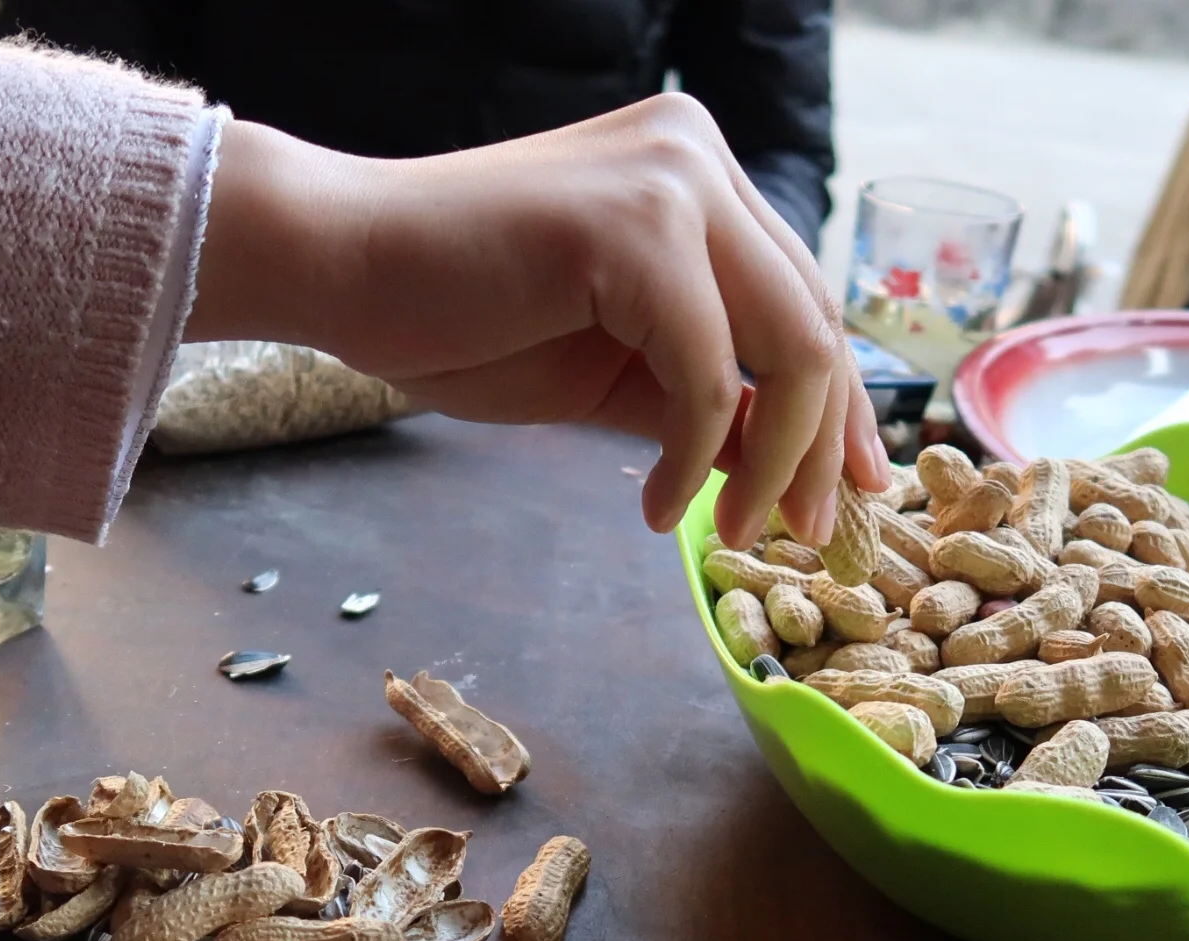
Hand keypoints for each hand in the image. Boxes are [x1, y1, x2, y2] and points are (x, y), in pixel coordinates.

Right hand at [186, 97, 884, 547]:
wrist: (338, 269)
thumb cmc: (458, 317)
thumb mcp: (612, 371)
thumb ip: (703, 402)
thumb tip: (787, 466)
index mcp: (697, 174)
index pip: (804, 296)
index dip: (842, 405)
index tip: (850, 489)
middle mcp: (699, 155)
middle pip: (815, 321)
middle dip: (824, 447)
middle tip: (809, 538)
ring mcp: (674, 181)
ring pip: (790, 346)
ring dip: (776, 463)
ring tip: (736, 535)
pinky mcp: (635, 227)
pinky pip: (709, 375)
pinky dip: (695, 457)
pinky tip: (656, 507)